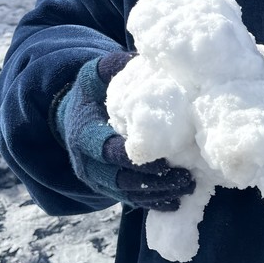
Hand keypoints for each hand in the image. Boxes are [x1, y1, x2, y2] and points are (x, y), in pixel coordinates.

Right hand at [55, 50, 194, 209]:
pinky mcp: (108, 188)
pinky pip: (130, 200)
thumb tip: (144, 59)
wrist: (74, 115)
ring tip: (188, 188)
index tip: (163, 160)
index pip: (106, 151)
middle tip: (186, 178)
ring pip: (127, 194)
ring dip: (158, 195)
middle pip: (120, 179)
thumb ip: (114, 67)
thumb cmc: (91, 91)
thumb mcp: (95, 74)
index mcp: (83, 132)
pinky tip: (177, 202)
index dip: (134, 158)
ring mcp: (97, 178)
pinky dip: (153, 203)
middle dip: (154, 183)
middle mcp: (86, 161)